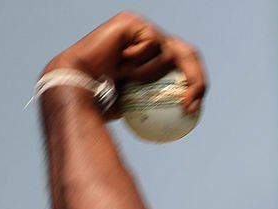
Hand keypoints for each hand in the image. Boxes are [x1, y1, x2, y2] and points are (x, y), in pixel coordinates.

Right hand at [43, 12, 206, 112]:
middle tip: (189, 101)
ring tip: (129, 77)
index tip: (193, 110)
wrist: (80, 87)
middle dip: (196, 78)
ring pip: (169, 52)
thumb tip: (191, 118)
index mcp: (156, 57)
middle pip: (189, 54)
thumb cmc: (105, 101)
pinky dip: (140, 61)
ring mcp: (142, 28)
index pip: (187, 67)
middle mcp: (150, 39)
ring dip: (150, 73)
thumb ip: (164, 104)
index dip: (197, 86)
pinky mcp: (133, 22)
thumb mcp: (142, 106)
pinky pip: (153, 45)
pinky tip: (122, 63)